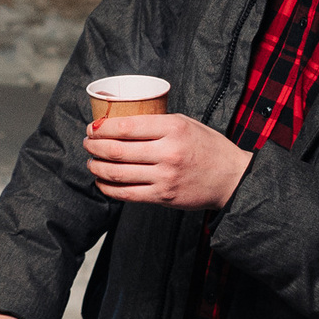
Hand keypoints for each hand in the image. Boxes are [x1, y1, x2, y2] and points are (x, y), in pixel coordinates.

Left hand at [84, 114, 251, 209]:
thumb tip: (121, 122)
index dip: (102, 127)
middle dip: (94, 146)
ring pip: (117, 173)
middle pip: (116, 150)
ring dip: (97, 167)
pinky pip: (127, 194)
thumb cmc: (207, 147)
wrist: (231, 178)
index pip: (127, 126)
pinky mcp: (163, 197)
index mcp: (173, 128)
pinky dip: (108, 188)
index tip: (92, 127)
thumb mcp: (186, 124)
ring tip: (91, 162)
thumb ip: (157, 122)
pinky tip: (101, 182)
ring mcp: (165, 177)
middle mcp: (168, 152)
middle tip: (87, 143)